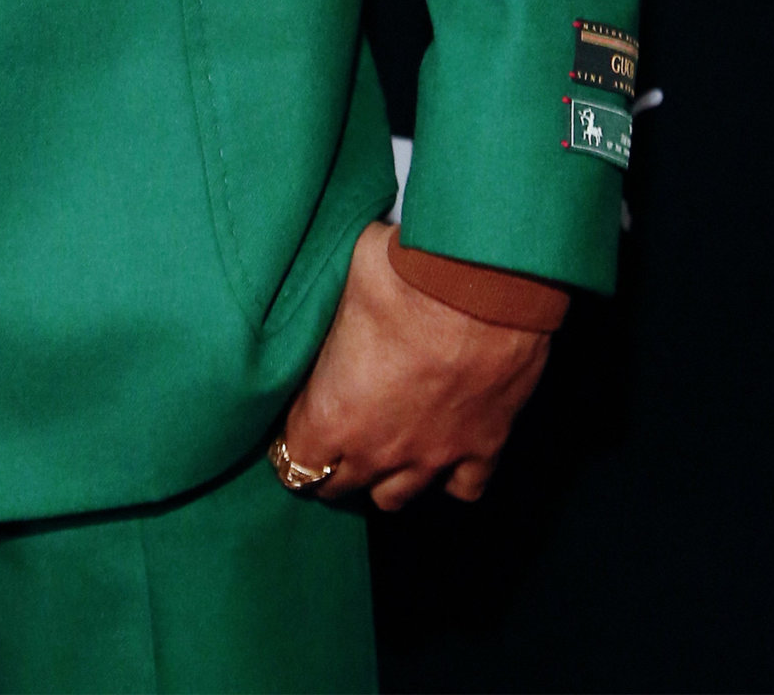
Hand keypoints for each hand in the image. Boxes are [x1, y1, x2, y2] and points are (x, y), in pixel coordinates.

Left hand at [278, 222, 551, 511]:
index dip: (289, 442)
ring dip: (383, 479)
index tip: (293, 425)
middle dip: (330, 467)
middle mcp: (379, 450)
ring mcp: (434, 456)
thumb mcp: (339, 283)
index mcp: (332, 415)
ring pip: (395, 498)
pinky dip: (450, 479)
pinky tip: (444, 458)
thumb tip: (328, 302)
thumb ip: (330, 317)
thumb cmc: (400, 276)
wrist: (482, 283)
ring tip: (381, 452)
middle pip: (339, 486)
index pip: (294, 459)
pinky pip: (462, 489)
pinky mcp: (484, 448)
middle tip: (331, 439)